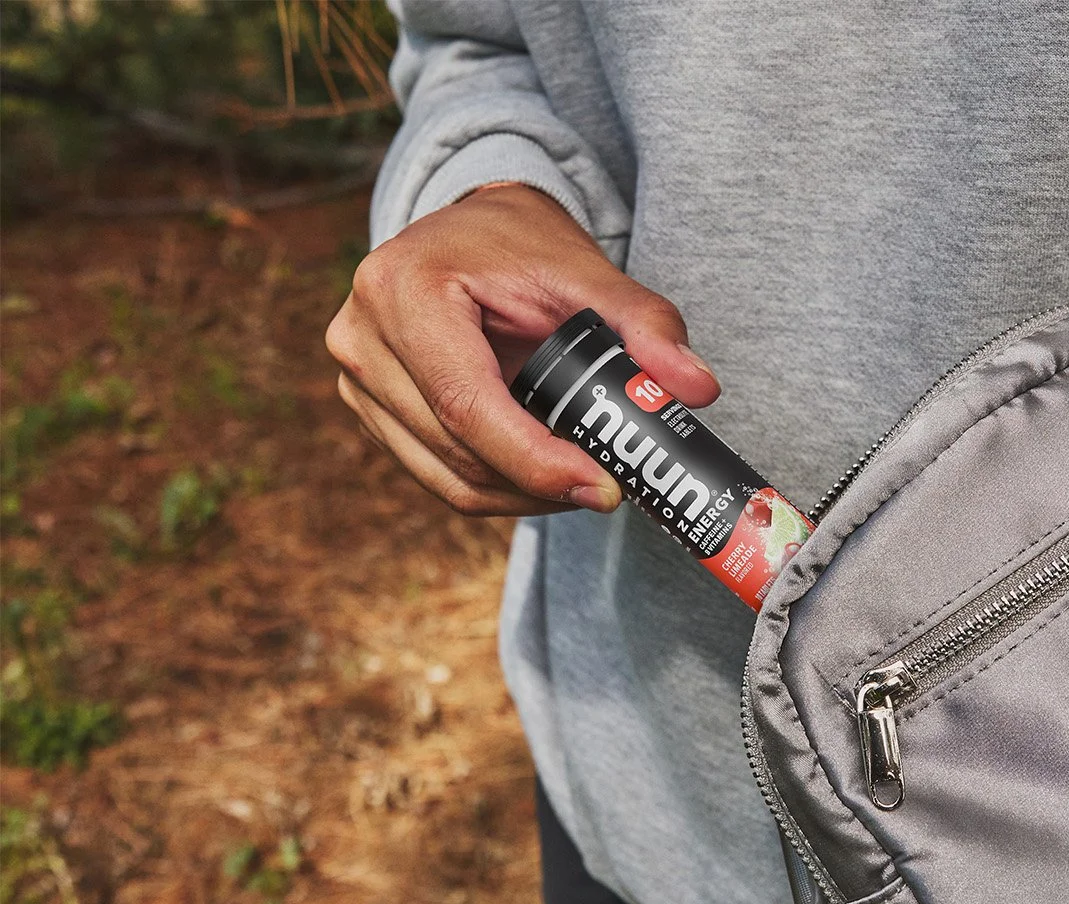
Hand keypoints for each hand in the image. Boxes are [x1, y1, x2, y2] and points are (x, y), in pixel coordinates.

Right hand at [325, 183, 719, 515]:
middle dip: (539, 484)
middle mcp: (362, 338)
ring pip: (445, 477)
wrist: (470, 230)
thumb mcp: (589, 272)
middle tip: (611, 487)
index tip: (604, 488)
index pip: (469, 405)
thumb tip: (699, 389)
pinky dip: (496, 486)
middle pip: (456, 452)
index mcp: (406, 291)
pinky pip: (436, 474)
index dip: (537, 461)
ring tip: (584, 479)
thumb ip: (647, 326)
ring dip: (520, 494)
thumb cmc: (523, 245)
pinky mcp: (369, 407)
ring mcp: (357, 378)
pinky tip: (546, 474)